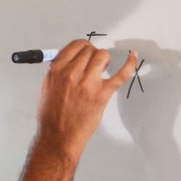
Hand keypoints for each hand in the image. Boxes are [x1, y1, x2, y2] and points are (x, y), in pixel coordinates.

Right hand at [36, 40, 137, 160]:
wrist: (59, 135)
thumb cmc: (51, 115)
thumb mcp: (47, 86)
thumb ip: (58, 71)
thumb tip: (69, 61)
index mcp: (57, 69)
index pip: (75, 45)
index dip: (83, 46)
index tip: (86, 50)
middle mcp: (72, 73)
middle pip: (90, 50)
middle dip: (93, 54)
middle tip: (93, 64)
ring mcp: (88, 83)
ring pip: (103, 56)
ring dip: (104, 60)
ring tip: (102, 69)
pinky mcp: (102, 94)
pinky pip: (121, 74)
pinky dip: (129, 64)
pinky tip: (133, 57)